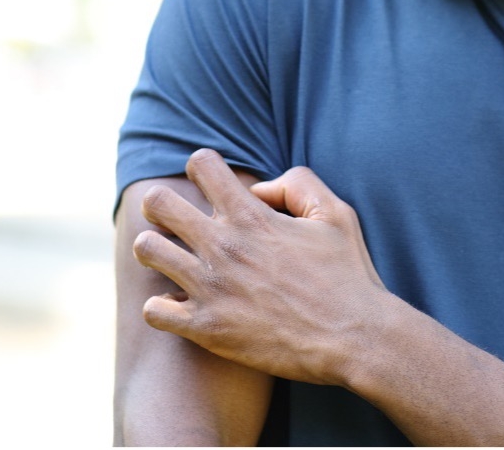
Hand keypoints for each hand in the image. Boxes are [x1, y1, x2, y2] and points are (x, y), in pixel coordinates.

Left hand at [133, 148, 389, 385]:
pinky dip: (161, 305)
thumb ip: (297, 184)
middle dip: (162, 204)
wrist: (355, 340)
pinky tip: (180, 304)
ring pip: (148, 250)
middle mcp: (223, 247)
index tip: (212, 184)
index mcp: (252, 216)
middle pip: (158, 202)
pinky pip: (154, 310)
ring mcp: (211, 288)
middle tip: (176, 219)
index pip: (201, 164)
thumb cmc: (347, 275)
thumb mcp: (335, 213)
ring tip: (173, 259)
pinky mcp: (207, 329)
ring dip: (156, 250)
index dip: (203, 167)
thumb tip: (258, 189)